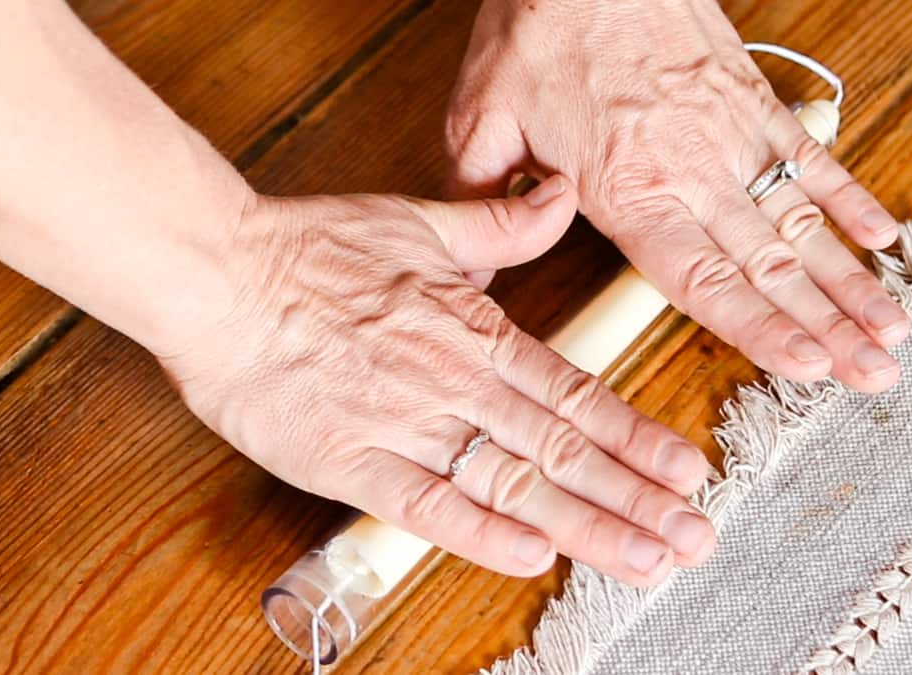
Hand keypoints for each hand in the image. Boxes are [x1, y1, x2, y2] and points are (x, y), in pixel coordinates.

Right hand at [155, 177, 714, 585]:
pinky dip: (481, 533)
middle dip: (635, 499)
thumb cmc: (310, 250)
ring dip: (586, 525)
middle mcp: (454, 386)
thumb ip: (501, 225)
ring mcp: (406, 427)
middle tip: (692, 539)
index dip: (636, 437)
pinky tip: (535, 556)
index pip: (575, 394)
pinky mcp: (351, 464)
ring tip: (646, 559)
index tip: (686, 471)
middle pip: (562, 452)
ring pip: (513, 485)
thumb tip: (559, 195)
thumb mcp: (419, 221)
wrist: (219, 277)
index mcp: (474, 334)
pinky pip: (427, 505)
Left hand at [446, 0, 911, 392]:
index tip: (808, 369)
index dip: (759, 331)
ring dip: (850, 279)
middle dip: (827, 327)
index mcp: (629, 190)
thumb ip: (483, 207)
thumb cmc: (537, 29)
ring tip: (892, 328)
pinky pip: (812, 157)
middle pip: (770, 266)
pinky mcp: (751, 99)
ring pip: (802, 222)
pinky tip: (884, 236)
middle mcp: (694, 172)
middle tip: (876, 376)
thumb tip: (471, 276)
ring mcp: (732, 135)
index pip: (703, 281)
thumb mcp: (483, 122)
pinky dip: (850, 198)